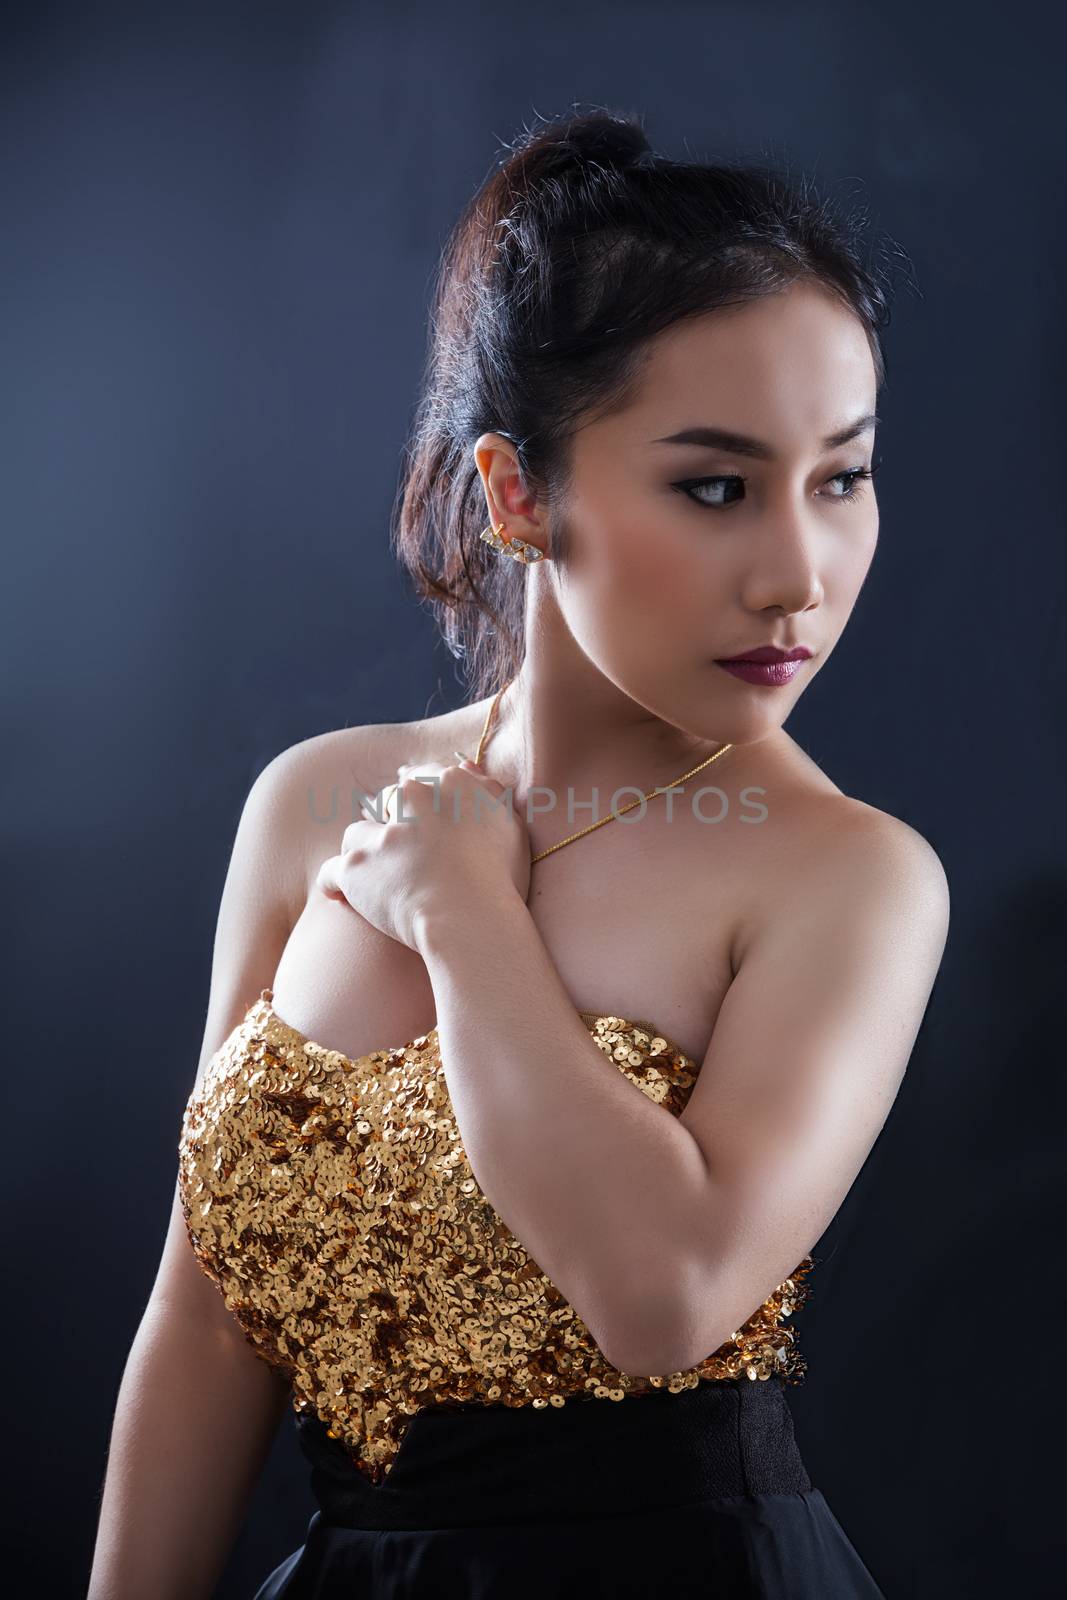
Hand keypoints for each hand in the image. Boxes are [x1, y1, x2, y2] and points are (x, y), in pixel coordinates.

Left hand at [315, 755, 531, 949]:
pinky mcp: (356, 868)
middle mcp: (412, 799)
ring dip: (365, 851)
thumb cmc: (500, 878)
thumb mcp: (510, 826)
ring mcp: (380, 834)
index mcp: (450, 784)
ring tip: (377, 876)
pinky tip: (338, 895)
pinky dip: (334, 884)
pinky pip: (331, 872)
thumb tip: (466, 766)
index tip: (421, 817)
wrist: (472, 919)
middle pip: (389, 801)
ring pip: (358, 834)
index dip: (420, 800)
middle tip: (404, 850)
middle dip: (392, 821)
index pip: (423, 778)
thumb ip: (488, 791)